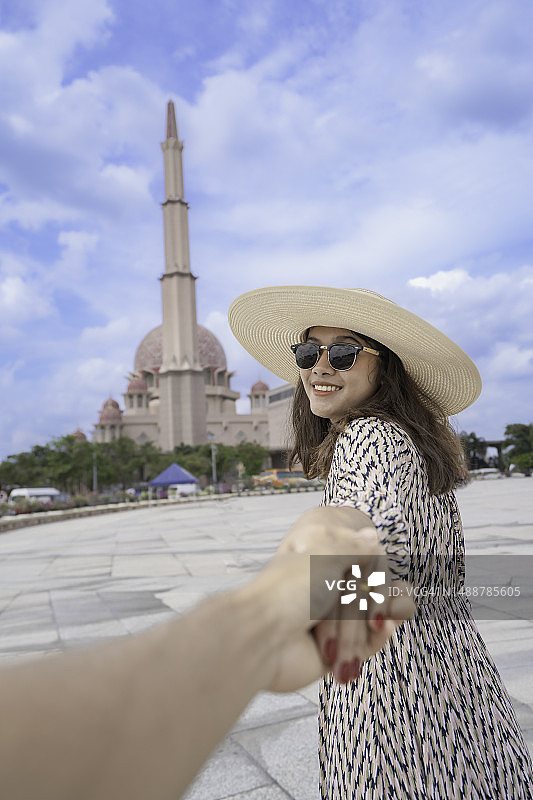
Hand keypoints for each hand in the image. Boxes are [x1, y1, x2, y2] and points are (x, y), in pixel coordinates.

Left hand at [247, 506, 413, 691]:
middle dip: (380, 592)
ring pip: (367, 620)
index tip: (381, 559)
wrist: (262, 638)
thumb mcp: (324, 556)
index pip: (354, 562)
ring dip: (385, 613)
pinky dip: (378, 637)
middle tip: (394, 592)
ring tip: (402, 609)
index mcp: (313, 566)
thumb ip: (352, 548)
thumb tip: (371, 535)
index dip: (373, 564)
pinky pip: (364, 646)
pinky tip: (386, 626)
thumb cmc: (289, 590)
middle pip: (364, 592)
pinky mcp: (333, 655)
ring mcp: (326, 625)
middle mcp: (318, 594)